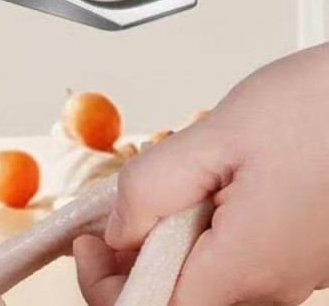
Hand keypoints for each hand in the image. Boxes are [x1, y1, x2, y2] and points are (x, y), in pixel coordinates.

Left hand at [74, 44, 328, 304]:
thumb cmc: (319, 109)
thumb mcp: (218, 134)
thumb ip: (154, 186)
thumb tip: (116, 230)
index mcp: (247, 265)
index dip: (109, 287)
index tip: (89, 244)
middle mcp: (272, 283)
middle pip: (179, 301)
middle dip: (133, 264)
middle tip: (114, 214)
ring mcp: (289, 271)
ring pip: (205, 281)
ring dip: (166, 246)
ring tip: (162, 191)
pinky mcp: (297, 252)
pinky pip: (234, 261)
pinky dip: (198, 235)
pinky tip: (200, 190)